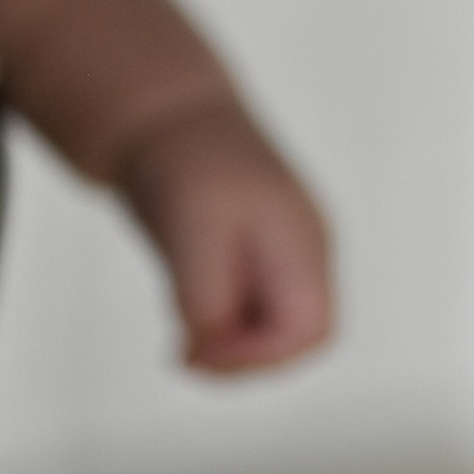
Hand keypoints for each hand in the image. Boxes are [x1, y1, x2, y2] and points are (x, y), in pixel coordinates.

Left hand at [116, 94, 336, 371]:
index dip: (261, 357)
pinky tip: (183, 327)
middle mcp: (302, 253)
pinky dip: (219, 330)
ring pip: (271, 330)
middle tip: (186, 358)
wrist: (162, 112)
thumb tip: (204, 351)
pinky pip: (248, 313)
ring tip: (180, 348)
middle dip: (246, 361)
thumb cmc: (185, 162)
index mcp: (302, 243)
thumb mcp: (189, 233)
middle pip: (299, 337)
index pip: (311, 330)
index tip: (201, 352)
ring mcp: (280, 255)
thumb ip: (204, 299)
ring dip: (230, 349)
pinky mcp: (250, 257)